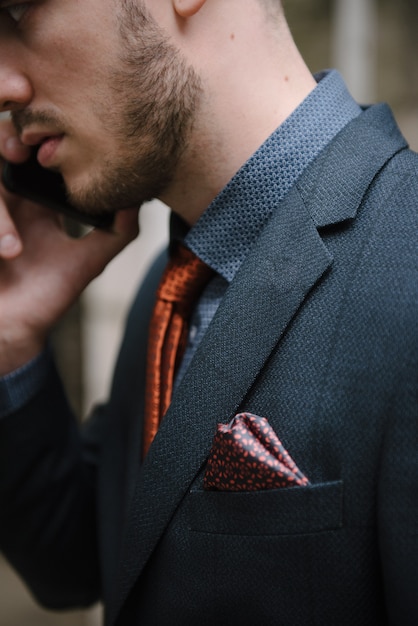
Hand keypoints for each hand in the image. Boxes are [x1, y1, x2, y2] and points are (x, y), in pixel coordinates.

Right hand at [0, 118, 138, 374]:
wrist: (14, 334)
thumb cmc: (45, 299)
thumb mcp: (85, 264)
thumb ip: (113, 234)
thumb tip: (138, 202)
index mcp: (29, 201)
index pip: (26, 150)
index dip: (31, 129)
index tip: (46, 119)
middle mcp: (3, 200)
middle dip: (4, 138)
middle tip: (19, 148)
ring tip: (15, 246)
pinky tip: (10, 254)